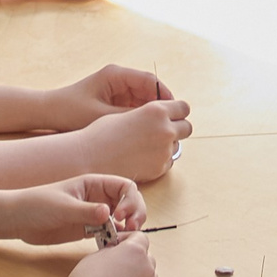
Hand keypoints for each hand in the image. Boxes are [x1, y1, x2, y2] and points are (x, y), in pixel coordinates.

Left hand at [4, 175, 144, 245]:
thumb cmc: (36, 205)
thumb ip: (85, 211)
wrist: (18, 220)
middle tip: (130, 228)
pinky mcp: (88, 230)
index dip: (130, 200)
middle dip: (135, 214)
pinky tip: (112, 247)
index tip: (120, 216)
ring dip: (128, 228)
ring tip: (123, 239)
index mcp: (94, 184)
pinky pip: (109, 233)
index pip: (125, 187)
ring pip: (121, 219)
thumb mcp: (62, 207)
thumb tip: (108, 214)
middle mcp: (98, 198)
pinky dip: (116, 239)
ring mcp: (94, 214)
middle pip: (129, 203)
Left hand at [42, 64, 175, 129]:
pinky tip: (146, 131)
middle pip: (149, 89)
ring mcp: (117, 88)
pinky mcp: (114, 99)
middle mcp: (119, 78)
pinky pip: (134, 106)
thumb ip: (128, 116)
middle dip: (160, 106)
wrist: (49, 112)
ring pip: (144, 99)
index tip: (172, 112)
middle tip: (170, 123)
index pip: (150, 80)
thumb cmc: (70, 111)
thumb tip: (153, 122)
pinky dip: (140, 117)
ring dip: (151, 113)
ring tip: (160, 129)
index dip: (165, 96)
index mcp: (116, 74)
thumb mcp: (100, 115)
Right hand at [61, 232, 163, 276]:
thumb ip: (111, 251)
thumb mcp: (94, 256)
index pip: (140, 238)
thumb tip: (116, 252)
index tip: (119, 245)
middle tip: (118, 268)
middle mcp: (147, 268)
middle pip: (147, 259)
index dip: (128, 239)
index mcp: (135, 251)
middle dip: (134, 260)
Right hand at [75, 100, 192, 181]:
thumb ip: (150, 114)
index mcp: (156, 110)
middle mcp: (165, 129)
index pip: (183, 107)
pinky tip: (141, 158)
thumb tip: (165, 116)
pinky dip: (159, 160)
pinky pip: (168, 162)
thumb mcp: (128, 113)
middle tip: (164, 132)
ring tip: (145, 146)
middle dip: (178, 128)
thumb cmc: (103, 132)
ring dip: (167, 145)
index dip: (178, 111)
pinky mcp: (159, 168)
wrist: (89, 157)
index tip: (172, 115)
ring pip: (177, 146)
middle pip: (187, 127)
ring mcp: (164, 151)